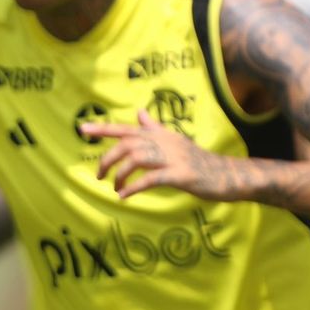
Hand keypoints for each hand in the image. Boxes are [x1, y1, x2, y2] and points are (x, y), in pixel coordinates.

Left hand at [83, 110, 223, 198]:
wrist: (227, 175)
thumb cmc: (196, 161)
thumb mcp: (174, 141)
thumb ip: (154, 129)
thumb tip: (139, 112)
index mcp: (160, 135)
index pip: (127, 129)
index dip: (104, 129)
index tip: (82, 129)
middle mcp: (165, 142)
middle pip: (127, 144)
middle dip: (108, 159)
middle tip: (99, 176)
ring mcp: (174, 158)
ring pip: (137, 158)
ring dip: (120, 175)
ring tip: (115, 188)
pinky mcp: (181, 175)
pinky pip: (152, 179)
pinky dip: (135, 187)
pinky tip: (125, 196)